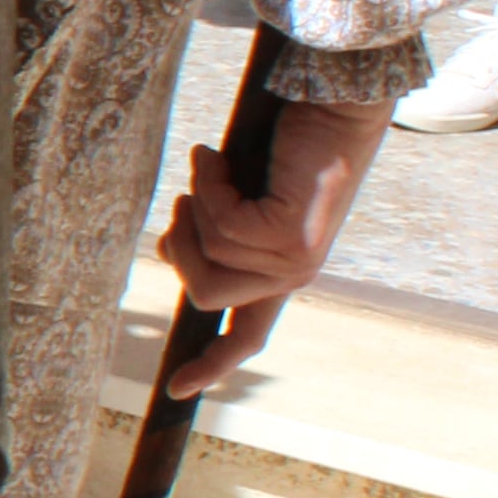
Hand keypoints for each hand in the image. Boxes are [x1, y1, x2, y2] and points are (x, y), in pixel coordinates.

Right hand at [149, 92, 387, 394]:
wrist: (332, 107)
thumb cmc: (282, 146)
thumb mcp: (228, 200)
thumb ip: (205, 233)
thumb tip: (166, 250)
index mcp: (279, 273)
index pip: (247, 333)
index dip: (212, 363)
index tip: (178, 390)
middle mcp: (291, 275)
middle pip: (204, 293)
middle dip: (179, 244)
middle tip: (186, 197)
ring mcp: (295, 261)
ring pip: (208, 256)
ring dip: (198, 204)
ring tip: (214, 168)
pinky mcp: (291, 239)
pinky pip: (221, 226)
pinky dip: (208, 185)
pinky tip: (216, 159)